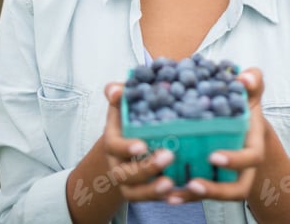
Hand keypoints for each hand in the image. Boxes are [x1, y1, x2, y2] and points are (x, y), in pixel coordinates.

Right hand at [102, 83, 176, 200]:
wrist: (128, 140)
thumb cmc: (130, 117)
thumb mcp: (124, 103)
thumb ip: (120, 94)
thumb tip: (116, 89)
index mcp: (113, 140)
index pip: (114, 146)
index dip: (126, 147)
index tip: (142, 145)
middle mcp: (117, 163)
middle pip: (124, 173)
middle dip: (145, 168)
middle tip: (168, 156)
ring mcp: (127, 180)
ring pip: (134, 192)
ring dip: (151, 189)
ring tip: (170, 183)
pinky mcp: (140, 190)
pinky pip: (147, 199)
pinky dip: (161, 199)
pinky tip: (176, 194)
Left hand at [163, 68, 265, 205]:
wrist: (240, 119)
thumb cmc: (243, 103)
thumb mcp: (250, 89)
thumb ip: (252, 80)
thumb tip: (244, 78)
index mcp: (253, 145)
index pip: (250, 158)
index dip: (235, 160)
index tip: (213, 156)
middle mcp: (242, 166)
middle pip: (236, 189)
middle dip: (216, 190)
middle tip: (193, 183)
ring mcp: (225, 175)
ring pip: (213, 194)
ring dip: (193, 197)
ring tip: (172, 194)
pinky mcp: (209, 178)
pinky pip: (198, 192)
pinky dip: (182, 194)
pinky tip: (165, 192)